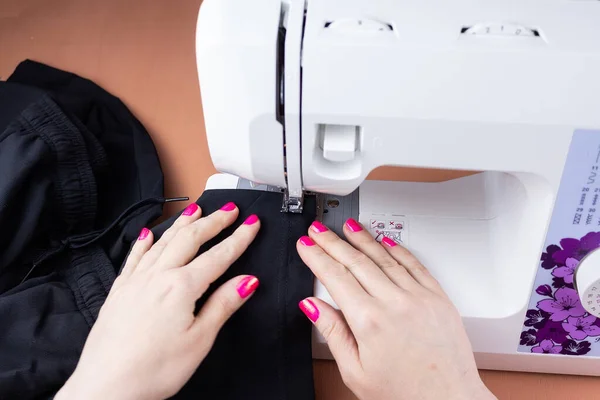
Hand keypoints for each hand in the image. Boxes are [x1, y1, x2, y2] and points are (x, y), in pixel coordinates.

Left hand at [56, 202, 260, 399]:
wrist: (106, 387)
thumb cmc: (153, 370)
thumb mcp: (200, 340)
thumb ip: (223, 305)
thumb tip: (246, 281)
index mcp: (181, 287)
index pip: (218, 256)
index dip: (239, 238)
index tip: (251, 224)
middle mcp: (157, 277)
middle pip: (190, 239)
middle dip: (213, 221)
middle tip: (229, 210)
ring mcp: (135, 282)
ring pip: (163, 242)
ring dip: (182, 223)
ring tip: (195, 209)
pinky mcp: (119, 292)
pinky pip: (134, 257)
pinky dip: (144, 242)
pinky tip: (148, 234)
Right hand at [296, 219, 495, 399]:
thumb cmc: (404, 394)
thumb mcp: (355, 372)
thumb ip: (332, 333)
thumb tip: (312, 306)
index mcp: (369, 322)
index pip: (335, 276)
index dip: (317, 256)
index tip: (306, 245)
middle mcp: (394, 303)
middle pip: (356, 261)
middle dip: (333, 241)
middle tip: (319, 229)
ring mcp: (418, 297)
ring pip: (384, 257)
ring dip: (362, 238)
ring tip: (347, 226)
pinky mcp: (438, 298)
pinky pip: (415, 264)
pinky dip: (398, 249)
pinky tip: (386, 240)